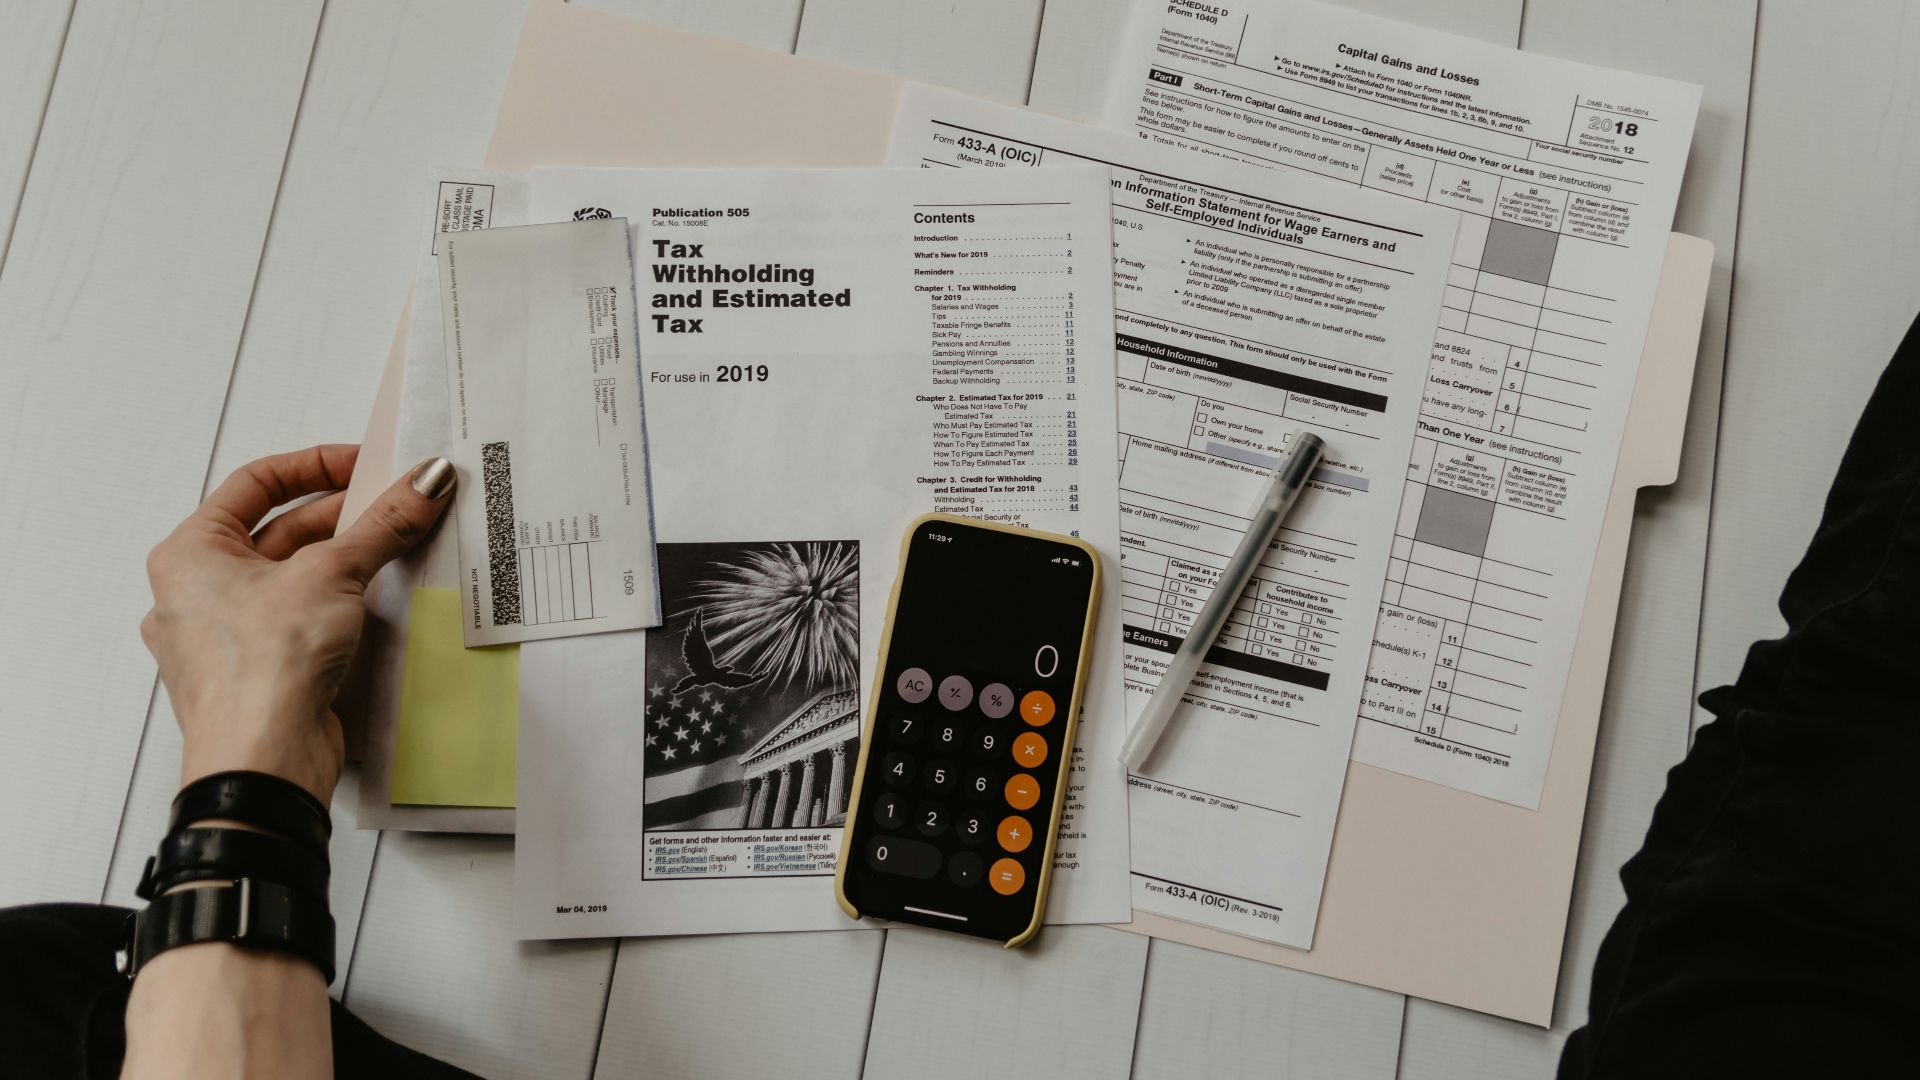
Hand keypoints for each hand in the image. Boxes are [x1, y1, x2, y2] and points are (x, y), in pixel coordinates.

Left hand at [140, 445, 454, 804]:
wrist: (262, 763)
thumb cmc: (259, 672)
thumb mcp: (333, 573)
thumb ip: (383, 524)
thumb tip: (422, 483)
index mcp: (188, 553)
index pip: (255, 484)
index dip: (316, 465)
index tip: (366, 464)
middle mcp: (197, 593)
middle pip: (280, 531)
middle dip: (343, 517)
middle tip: (397, 505)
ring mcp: (227, 637)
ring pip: (294, 579)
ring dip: (345, 561)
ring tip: (396, 546)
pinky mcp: (260, 673)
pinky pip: (302, 620)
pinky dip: (340, 604)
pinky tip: (377, 600)